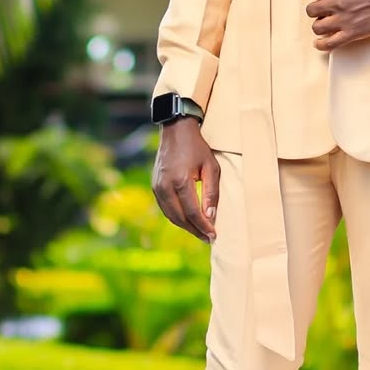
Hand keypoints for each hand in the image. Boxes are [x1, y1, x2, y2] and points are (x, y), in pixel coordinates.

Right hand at [151, 118, 218, 241]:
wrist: (175, 131)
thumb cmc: (197, 148)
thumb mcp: (211, 167)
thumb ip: (212, 193)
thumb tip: (210, 217)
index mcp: (180, 180)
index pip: (193, 212)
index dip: (204, 226)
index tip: (214, 235)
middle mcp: (165, 186)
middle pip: (180, 218)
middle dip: (195, 230)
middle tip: (209, 238)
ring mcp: (157, 187)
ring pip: (171, 216)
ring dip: (186, 226)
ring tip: (201, 232)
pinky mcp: (154, 187)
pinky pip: (166, 209)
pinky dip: (178, 217)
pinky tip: (189, 221)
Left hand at [305, 0, 369, 50]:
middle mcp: (339, 1)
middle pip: (312, 10)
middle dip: (316, 10)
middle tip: (322, 11)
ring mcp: (345, 19)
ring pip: (317, 27)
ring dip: (319, 25)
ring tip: (324, 24)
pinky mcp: (353, 33)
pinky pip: (329, 43)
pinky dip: (321, 44)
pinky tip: (320, 42)